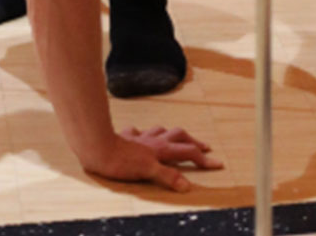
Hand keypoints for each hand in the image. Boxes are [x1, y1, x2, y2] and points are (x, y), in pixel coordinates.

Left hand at [83, 125, 221, 193]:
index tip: (218, 164)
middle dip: (193, 142)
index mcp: (161, 150)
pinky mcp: (126, 137)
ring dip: (172, 134)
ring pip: (161, 130)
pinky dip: (144, 133)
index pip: (187, 153)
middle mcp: (153, 141)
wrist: (97, 147)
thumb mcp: (147, 172)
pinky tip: (142, 134)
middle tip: (204, 147)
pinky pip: (138, 131)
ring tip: (178, 137)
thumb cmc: (121, 162)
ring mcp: (139, 138)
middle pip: (178, 136)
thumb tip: (187, 185)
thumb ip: (167, 177)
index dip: (203, 159)